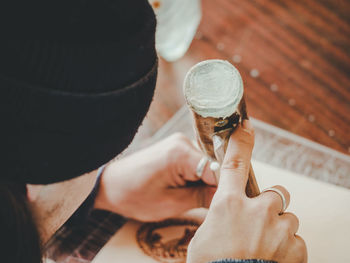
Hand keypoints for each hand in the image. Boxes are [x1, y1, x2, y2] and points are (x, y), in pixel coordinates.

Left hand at [94, 133, 216, 220]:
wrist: (111, 184)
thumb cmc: (134, 195)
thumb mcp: (170, 204)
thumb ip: (201, 198)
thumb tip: (225, 197)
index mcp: (181, 153)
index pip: (218, 169)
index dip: (223, 189)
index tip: (225, 204)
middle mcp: (183, 141)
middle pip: (213, 165)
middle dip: (214, 185)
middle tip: (207, 204)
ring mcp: (180, 143)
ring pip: (207, 165)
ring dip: (205, 182)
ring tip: (194, 198)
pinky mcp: (177, 148)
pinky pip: (196, 163)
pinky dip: (197, 177)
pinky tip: (188, 189)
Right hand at [187, 120, 306, 262]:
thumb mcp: (204, 236)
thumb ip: (219, 218)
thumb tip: (225, 217)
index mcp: (229, 205)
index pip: (234, 164)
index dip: (240, 142)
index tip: (245, 126)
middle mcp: (257, 211)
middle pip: (275, 194)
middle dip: (271, 206)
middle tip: (259, 224)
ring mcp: (280, 229)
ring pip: (288, 218)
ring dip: (279, 229)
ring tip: (264, 248)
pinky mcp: (296, 247)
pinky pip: (296, 240)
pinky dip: (288, 248)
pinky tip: (273, 259)